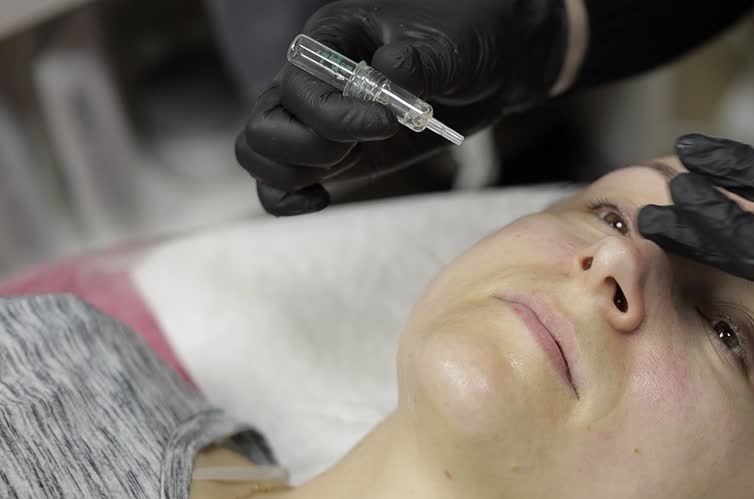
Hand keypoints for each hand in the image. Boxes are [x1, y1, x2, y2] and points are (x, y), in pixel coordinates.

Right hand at [235, 0, 568, 215]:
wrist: (490, 65)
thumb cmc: (465, 38)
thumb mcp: (449, 45)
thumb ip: (418, 61)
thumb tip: (389, 73)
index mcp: (328, 40)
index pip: (297, 87)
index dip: (335, 116)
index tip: (388, 123)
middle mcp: (310, 80)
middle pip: (262, 126)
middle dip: (311, 149)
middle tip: (363, 146)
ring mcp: (316, 120)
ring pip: (260, 154)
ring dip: (298, 173)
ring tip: (351, 162)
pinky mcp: (334, 155)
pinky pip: (280, 182)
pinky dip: (288, 198)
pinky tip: (324, 200)